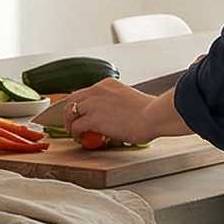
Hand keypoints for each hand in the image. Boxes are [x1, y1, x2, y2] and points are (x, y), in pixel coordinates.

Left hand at [59, 79, 189, 145]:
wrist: (154, 116)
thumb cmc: (150, 112)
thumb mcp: (129, 100)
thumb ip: (116, 105)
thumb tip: (114, 117)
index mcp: (107, 84)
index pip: (86, 93)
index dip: (82, 106)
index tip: (84, 115)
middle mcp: (97, 90)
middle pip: (73, 100)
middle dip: (70, 113)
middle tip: (73, 125)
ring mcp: (94, 104)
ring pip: (70, 112)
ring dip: (70, 124)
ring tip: (75, 134)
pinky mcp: (93, 119)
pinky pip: (76, 126)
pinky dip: (76, 134)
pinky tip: (81, 139)